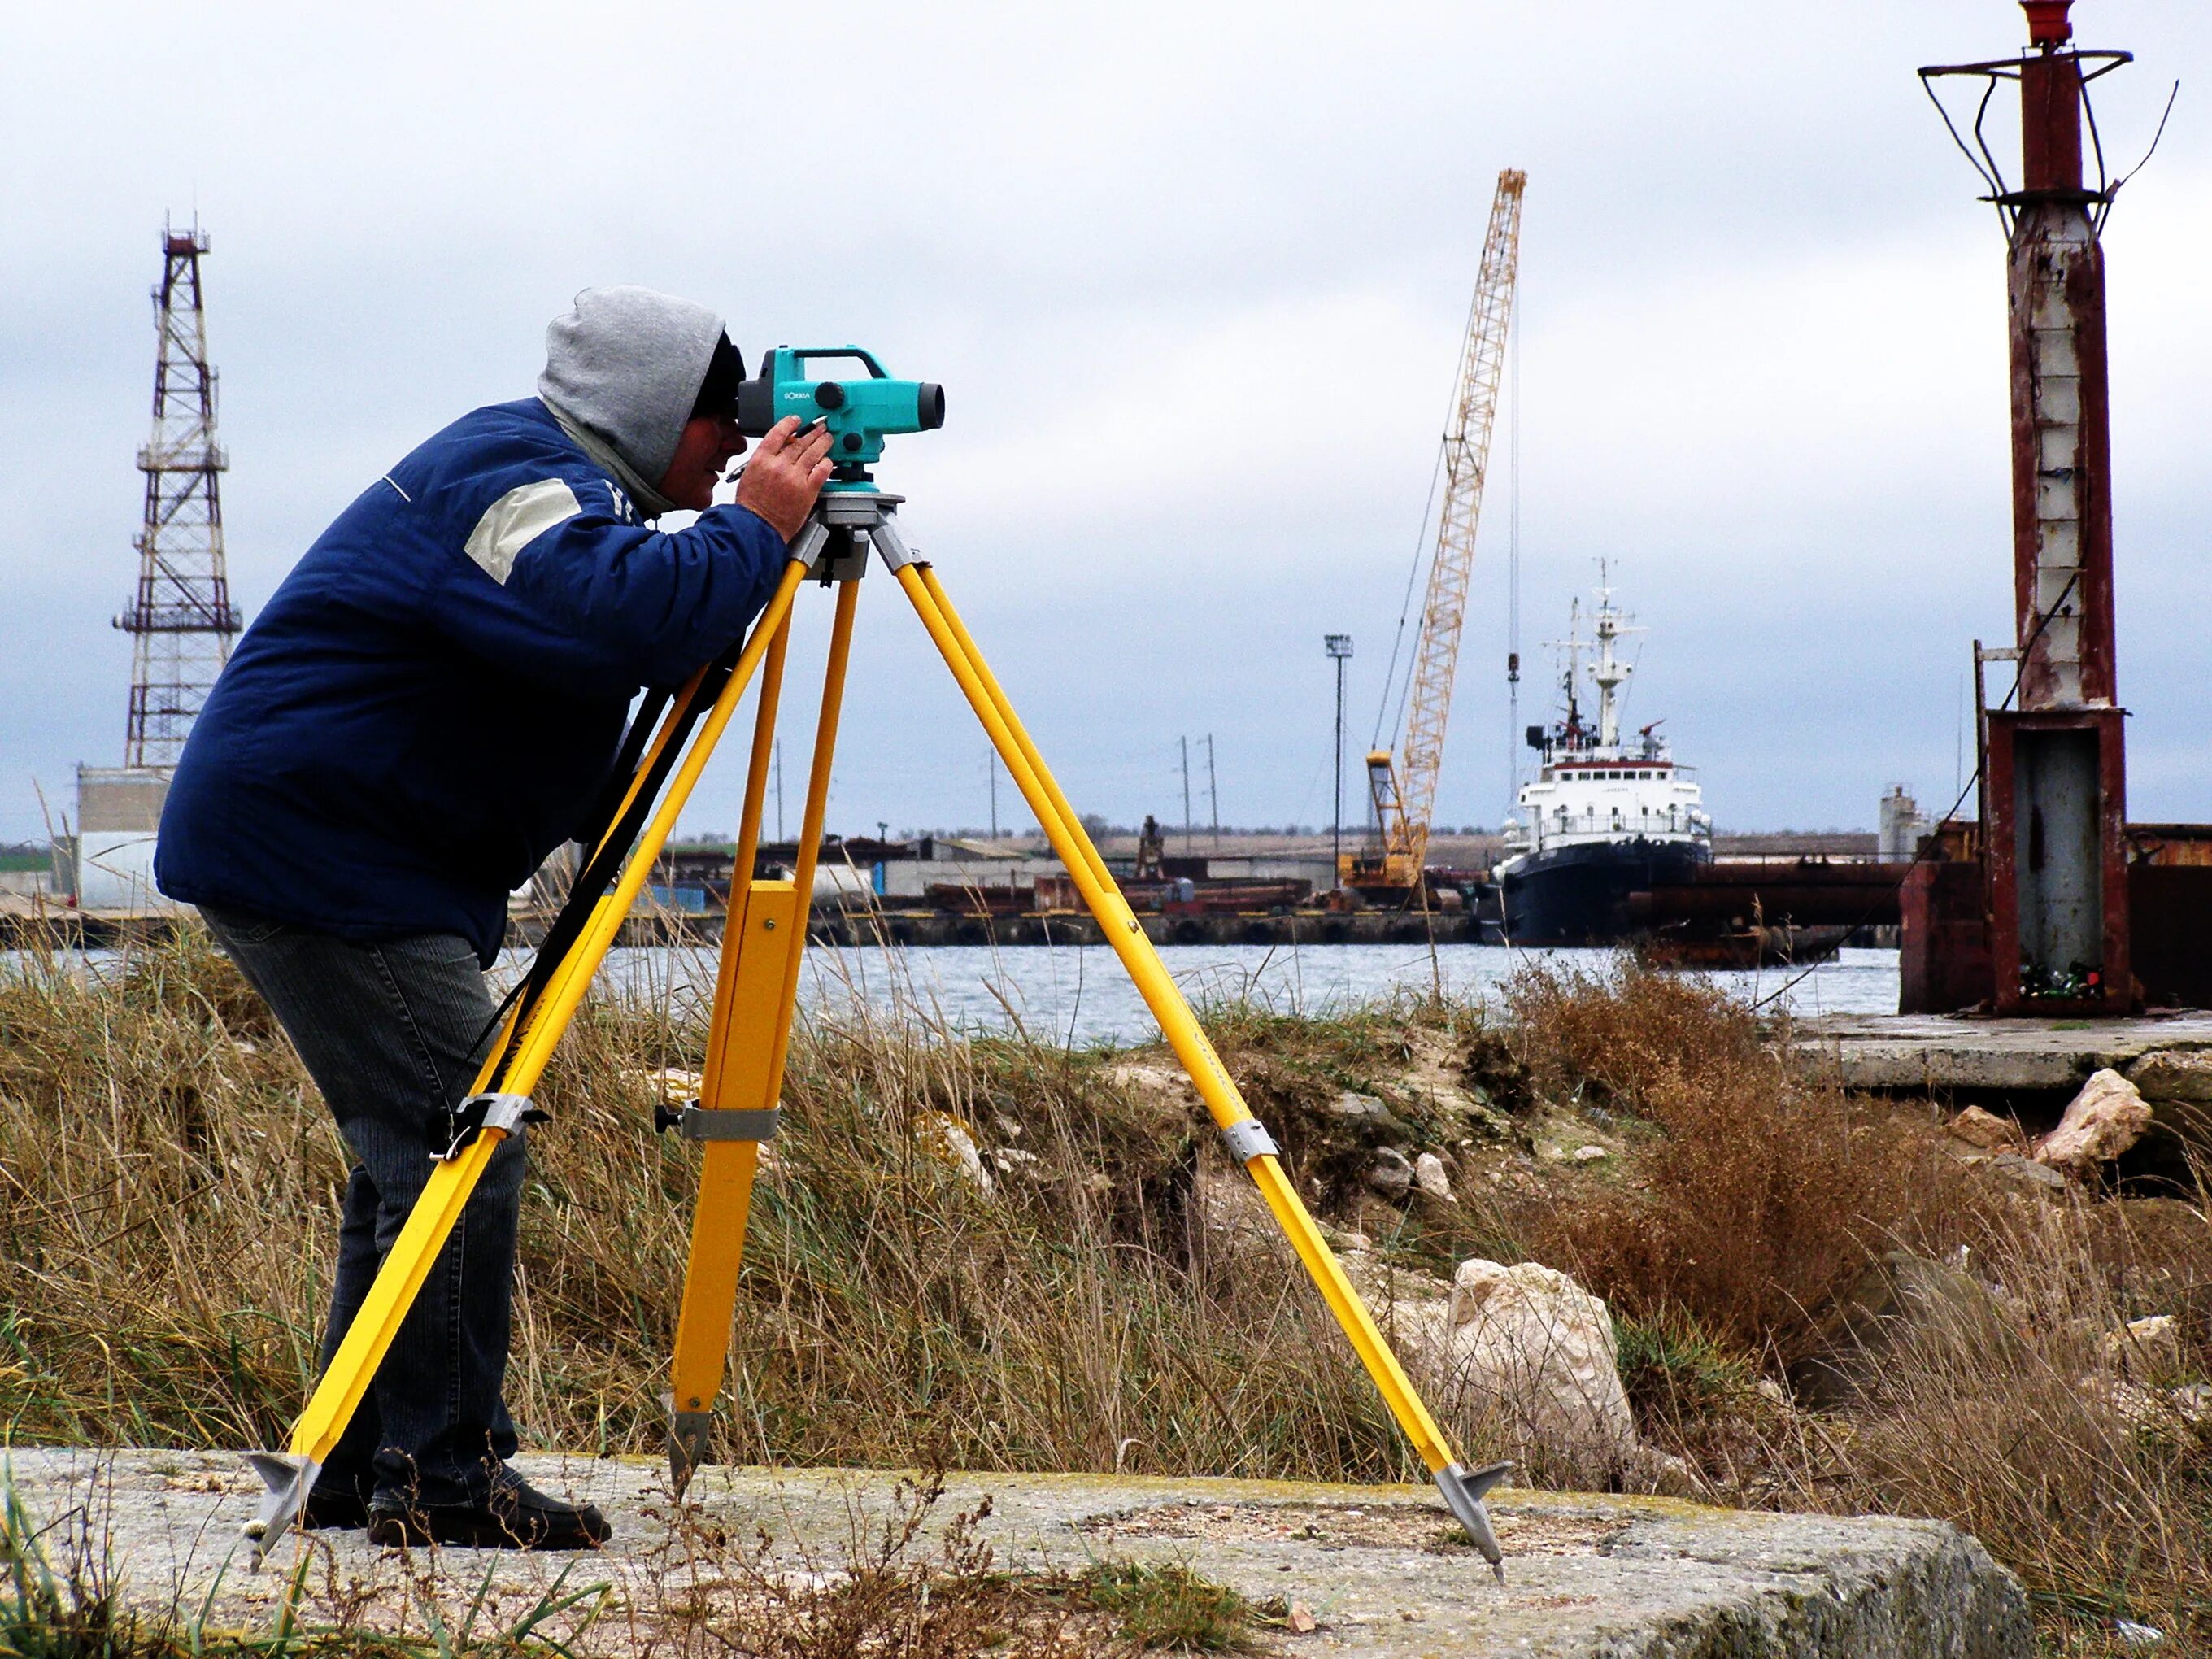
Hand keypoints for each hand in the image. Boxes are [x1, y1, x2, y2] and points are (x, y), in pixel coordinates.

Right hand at [734, 417, 833, 540]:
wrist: (758, 527)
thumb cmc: (752, 506)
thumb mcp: (750, 474)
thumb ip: (766, 459)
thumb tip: (781, 448)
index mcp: (762, 459)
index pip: (778, 433)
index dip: (790, 423)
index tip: (797, 420)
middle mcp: (779, 465)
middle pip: (800, 441)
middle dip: (812, 431)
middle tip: (820, 427)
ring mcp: (795, 477)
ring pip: (813, 452)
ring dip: (823, 442)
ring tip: (827, 438)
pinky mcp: (808, 490)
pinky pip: (822, 471)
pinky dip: (827, 463)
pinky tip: (828, 461)